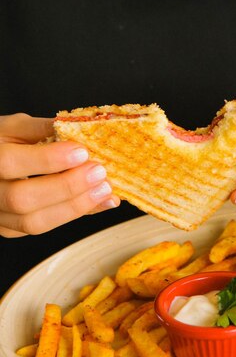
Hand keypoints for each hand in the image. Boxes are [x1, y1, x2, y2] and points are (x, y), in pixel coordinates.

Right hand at [0, 113, 119, 237]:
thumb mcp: (16, 127)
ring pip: (33, 222)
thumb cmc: (2, 141)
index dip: (47, 159)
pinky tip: (100, 202)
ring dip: (75, 207)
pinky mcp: (11, 229)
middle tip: (99, 173)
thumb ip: (44, 128)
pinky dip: (75, 215)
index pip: (10, 162)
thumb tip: (83, 132)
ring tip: (105, 190)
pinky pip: (44, 227)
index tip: (81, 152)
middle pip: (22, 199)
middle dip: (66, 187)